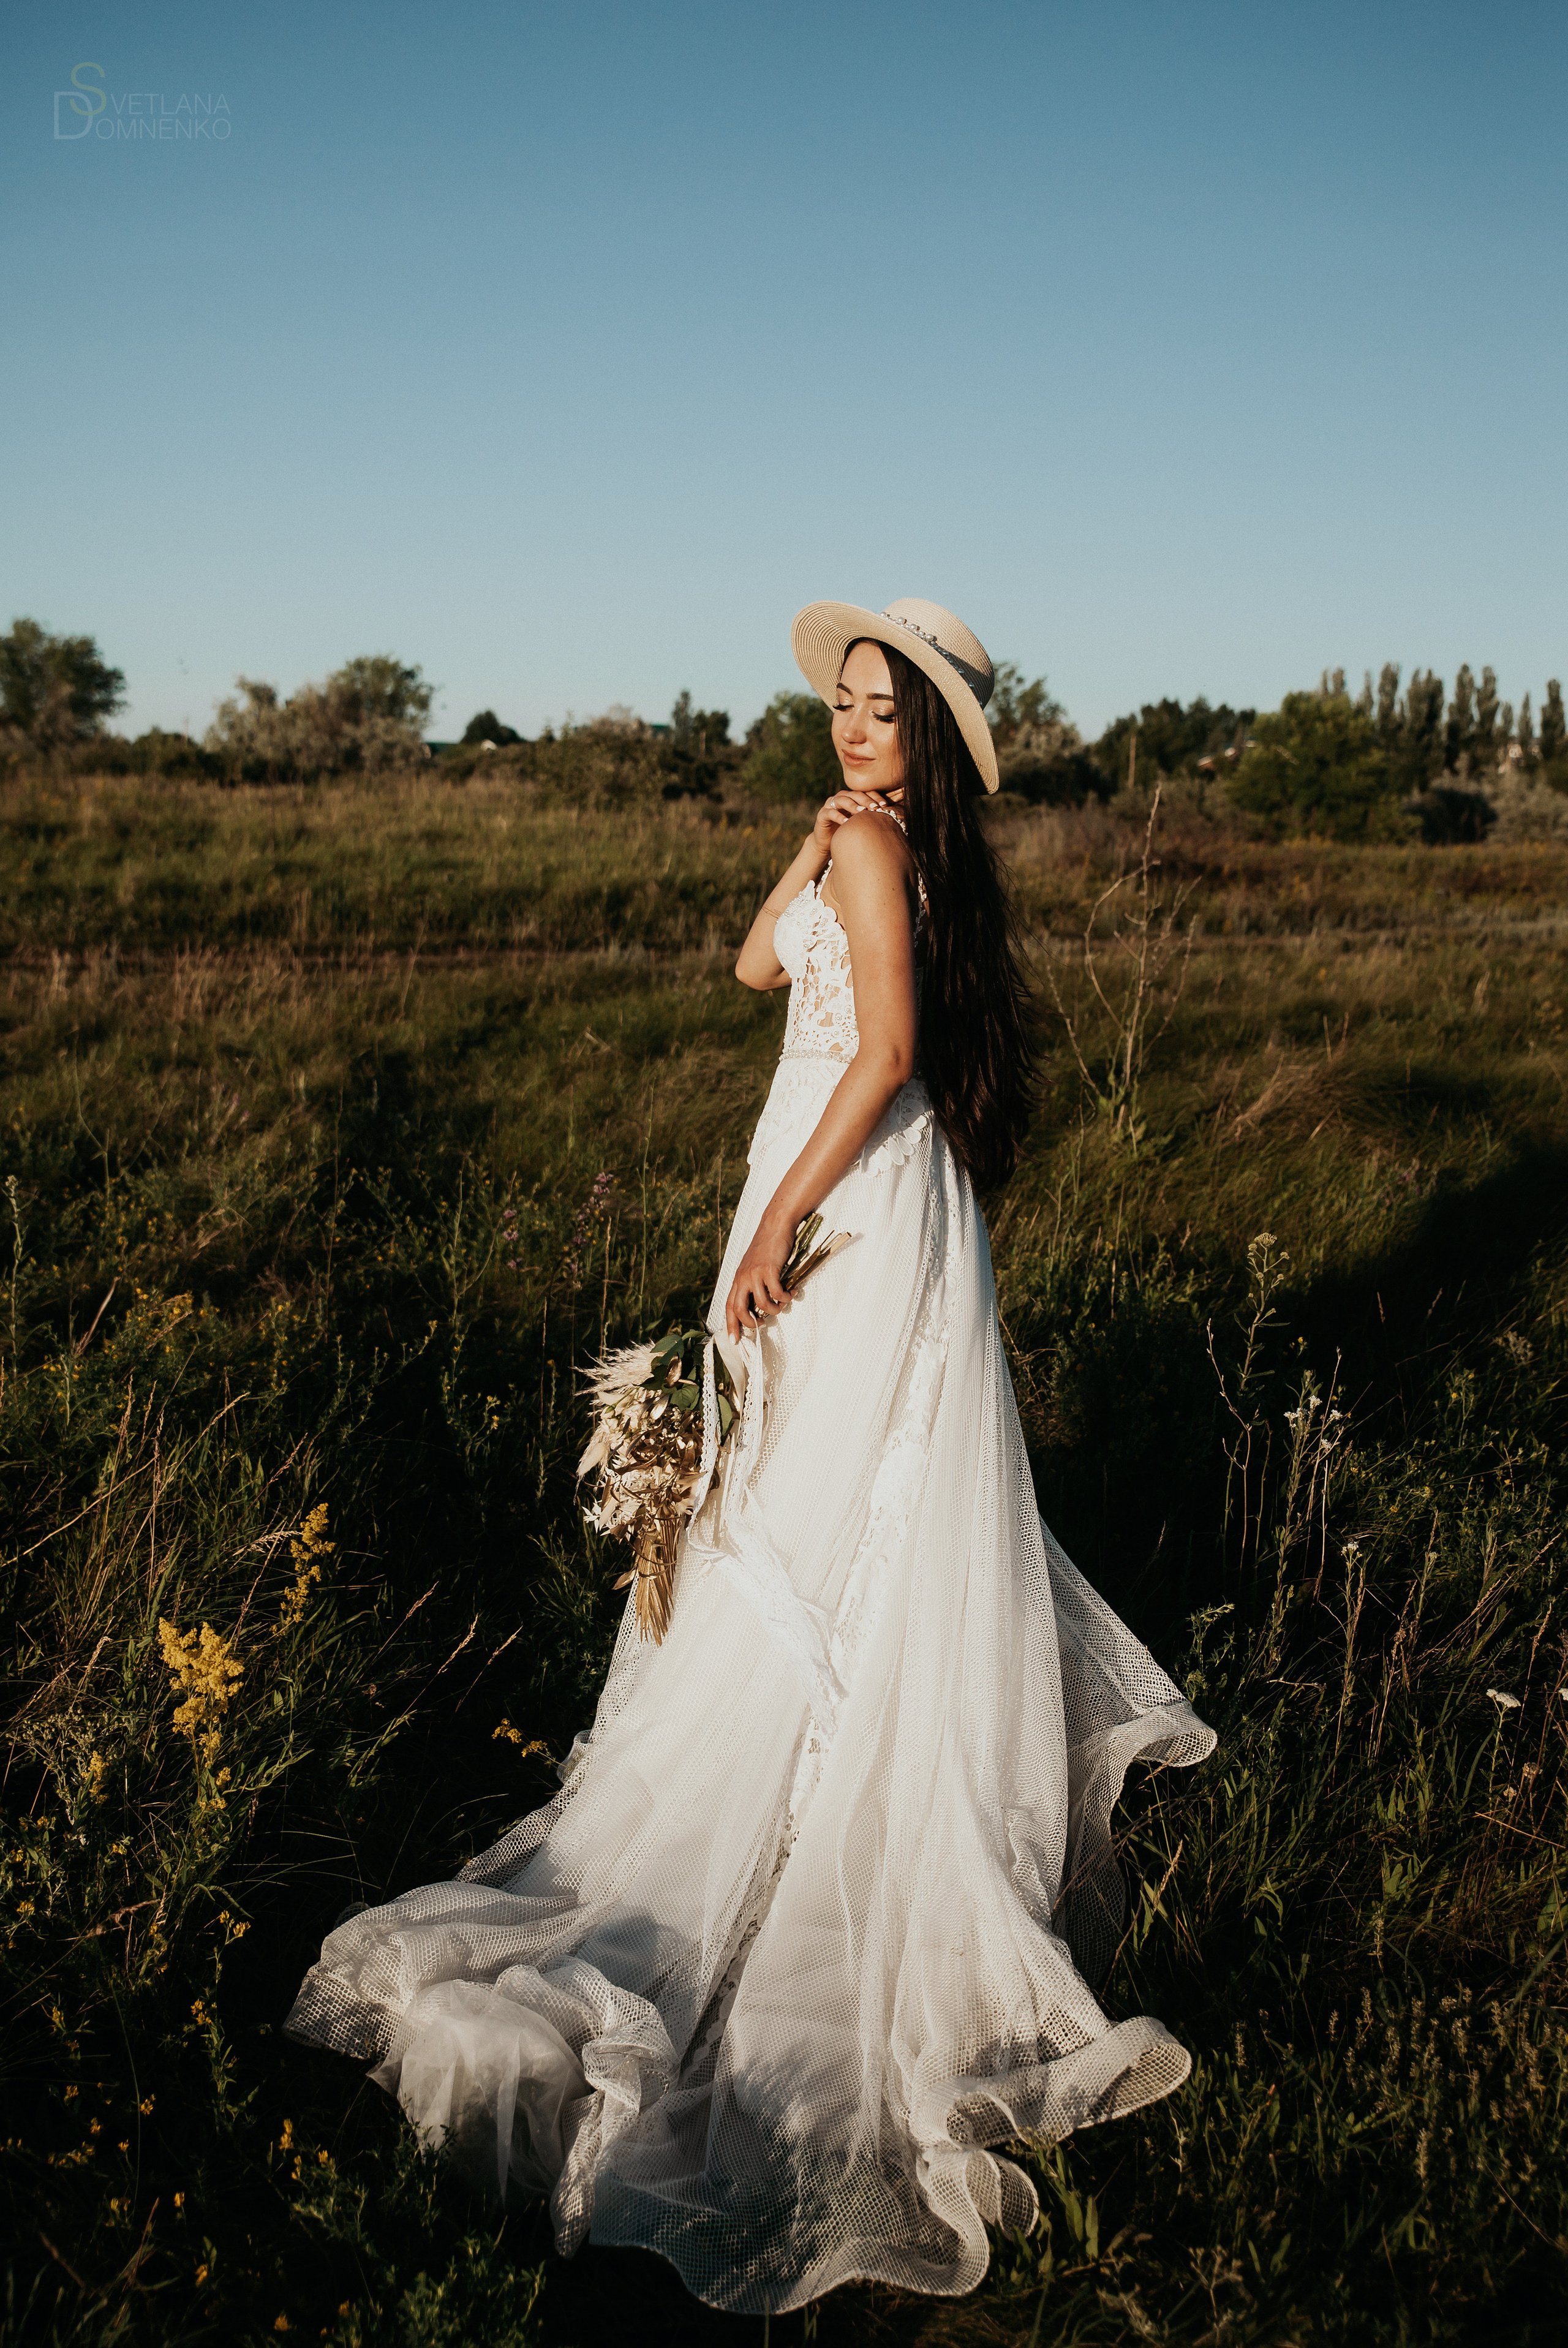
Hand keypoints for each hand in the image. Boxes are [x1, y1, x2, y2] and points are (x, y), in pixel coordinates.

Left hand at [725, 1214, 795, 1342]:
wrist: (774, 1226)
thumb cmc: (767, 1247)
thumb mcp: (753, 1267)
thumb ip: (753, 1284)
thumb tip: (761, 1306)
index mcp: (738, 1279)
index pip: (729, 1306)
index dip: (731, 1325)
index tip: (734, 1340)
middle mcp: (743, 1278)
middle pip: (739, 1309)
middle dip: (750, 1323)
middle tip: (763, 1325)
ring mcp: (755, 1274)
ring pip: (762, 1304)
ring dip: (775, 1309)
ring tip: (782, 1305)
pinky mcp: (769, 1270)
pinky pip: (777, 1293)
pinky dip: (785, 1297)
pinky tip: (791, 1292)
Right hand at [811, 786, 890, 855]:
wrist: (828, 844)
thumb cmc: (848, 833)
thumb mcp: (861, 824)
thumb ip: (872, 818)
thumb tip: (893, 818)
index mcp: (852, 798)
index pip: (865, 793)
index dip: (875, 798)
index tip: (885, 806)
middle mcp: (841, 798)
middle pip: (854, 794)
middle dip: (866, 800)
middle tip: (875, 808)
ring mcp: (830, 805)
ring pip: (842, 800)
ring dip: (853, 805)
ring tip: (861, 812)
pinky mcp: (822, 815)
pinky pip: (830, 813)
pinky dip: (838, 816)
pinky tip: (846, 822)